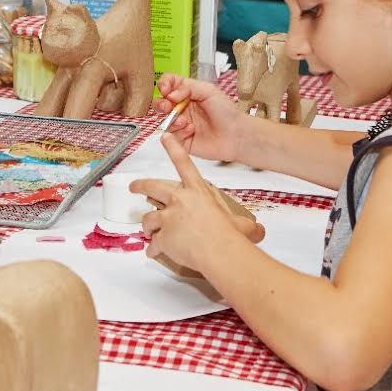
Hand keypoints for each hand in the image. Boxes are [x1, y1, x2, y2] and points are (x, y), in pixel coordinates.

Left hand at [133, 135, 264, 272]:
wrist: (220, 252)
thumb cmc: (231, 236)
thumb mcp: (241, 224)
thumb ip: (245, 225)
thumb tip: (258, 230)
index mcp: (197, 192)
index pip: (184, 164)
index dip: (174, 148)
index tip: (164, 137)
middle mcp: (179, 201)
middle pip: (152, 187)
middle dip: (140, 185)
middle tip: (133, 187)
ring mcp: (168, 218)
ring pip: (148, 219)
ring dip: (148, 226)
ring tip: (149, 232)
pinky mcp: (162, 237)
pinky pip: (153, 244)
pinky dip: (153, 250)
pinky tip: (155, 253)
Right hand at [151, 73, 248, 162]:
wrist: (236, 135)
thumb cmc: (227, 112)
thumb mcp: (208, 91)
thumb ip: (187, 87)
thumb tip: (170, 94)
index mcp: (187, 94)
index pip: (168, 85)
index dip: (164, 85)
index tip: (165, 89)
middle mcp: (182, 108)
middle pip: (160, 103)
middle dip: (160, 104)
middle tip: (168, 106)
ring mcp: (180, 124)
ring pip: (163, 120)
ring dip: (171, 119)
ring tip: (184, 121)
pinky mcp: (181, 140)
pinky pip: (170, 136)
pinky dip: (179, 132)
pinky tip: (191, 130)